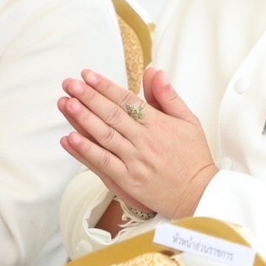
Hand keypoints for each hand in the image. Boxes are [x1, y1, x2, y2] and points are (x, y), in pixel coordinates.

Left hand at [59, 66, 217, 219]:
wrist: (199, 193)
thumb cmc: (193, 157)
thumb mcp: (189, 120)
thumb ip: (168, 96)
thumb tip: (154, 72)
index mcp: (158, 123)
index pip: (127, 100)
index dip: (105, 86)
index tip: (87, 74)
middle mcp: (145, 140)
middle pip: (112, 114)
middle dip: (88, 97)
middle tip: (70, 84)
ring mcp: (135, 161)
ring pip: (105, 136)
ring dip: (83, 119)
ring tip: (66, 103)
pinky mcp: (129, 180)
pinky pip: (104, 163)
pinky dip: (86, 151)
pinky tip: (71, 139)